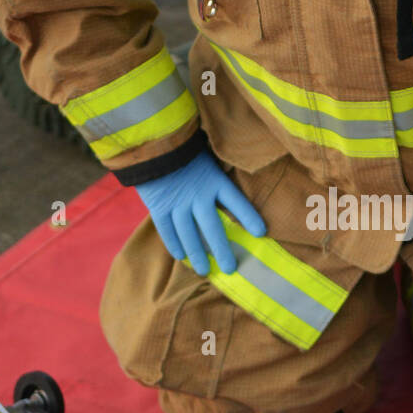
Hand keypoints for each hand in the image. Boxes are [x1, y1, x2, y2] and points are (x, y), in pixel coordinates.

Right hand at [135, 149, 265, 274]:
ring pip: (189, 234)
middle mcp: (198, 195)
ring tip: (204, 270)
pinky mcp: (159, 206)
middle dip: (222, 250)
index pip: (236, 201)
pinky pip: (167, 230)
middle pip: (212, 228)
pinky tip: (180, 256)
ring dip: (197, 255)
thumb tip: (227, 196)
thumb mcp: (206, 157)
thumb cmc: (183, 149)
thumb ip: (215, 177)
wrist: (151, 142)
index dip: (249, 217)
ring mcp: (177, 203)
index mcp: (214, 180)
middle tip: (230, 268)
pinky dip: (173, 244)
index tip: (261, 233)